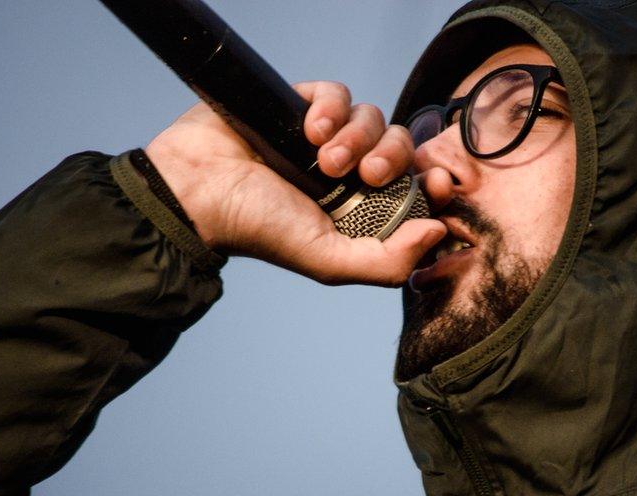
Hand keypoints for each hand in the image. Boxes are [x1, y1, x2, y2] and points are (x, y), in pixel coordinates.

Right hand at [145, 82, 445, 285]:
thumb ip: (387, 260)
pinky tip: (310, 129)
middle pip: (399, 147)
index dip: (434, 181)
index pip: (415, 186)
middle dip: (391, 158)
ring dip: (356, 136)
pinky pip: (338, 93)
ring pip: (373, 117)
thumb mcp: (327, 261)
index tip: (439, 181)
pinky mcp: (302, 105)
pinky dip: (331, 108)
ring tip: (323, 157)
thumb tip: (438, 232)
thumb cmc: (257, 230)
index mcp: (361, 207)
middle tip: (365, 175)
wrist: (196, 192)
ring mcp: (326, 137)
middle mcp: (349, 171)